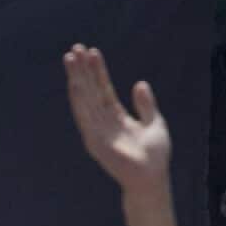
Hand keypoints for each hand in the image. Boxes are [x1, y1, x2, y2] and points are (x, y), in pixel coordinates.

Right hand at [64, 45, 171, 197]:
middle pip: (90, 90)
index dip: (98, 71)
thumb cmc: (154, 155)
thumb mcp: (154, 123)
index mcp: (116, 117)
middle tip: (75, 48)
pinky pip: (84, 115)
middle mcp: (102, 121)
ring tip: (71, 58)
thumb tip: (139, 83)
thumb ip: (146, 104)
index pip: (103, 88)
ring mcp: (96, 130)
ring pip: (84, 98)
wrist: (152, 177)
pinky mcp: (94, 140)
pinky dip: (79, 98)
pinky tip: (75, 83)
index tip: (92, 52)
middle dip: (82, 69)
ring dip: (77, 78)